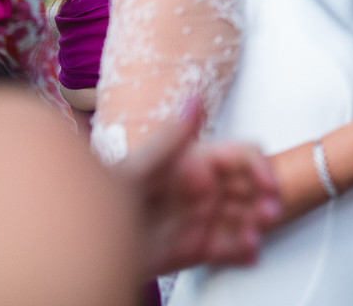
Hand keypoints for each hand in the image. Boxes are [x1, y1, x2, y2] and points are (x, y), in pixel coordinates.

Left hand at [117, 100, 280, 274]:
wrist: (84, 243)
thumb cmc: (105, 199)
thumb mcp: (139, 167)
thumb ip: (172, 137)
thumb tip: (195, 100)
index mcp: (197, 162)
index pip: (241, 158)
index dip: (259, 168)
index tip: (268, 183)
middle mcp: (204, 189)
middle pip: (250, 189)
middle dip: (264, 200)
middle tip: (269, 213)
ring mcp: (202, 219)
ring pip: (244, 219)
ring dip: (256, 226)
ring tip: (253, 238)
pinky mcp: (197, 247)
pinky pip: (229, 248)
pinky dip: (244, 251)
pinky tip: (250, 253)